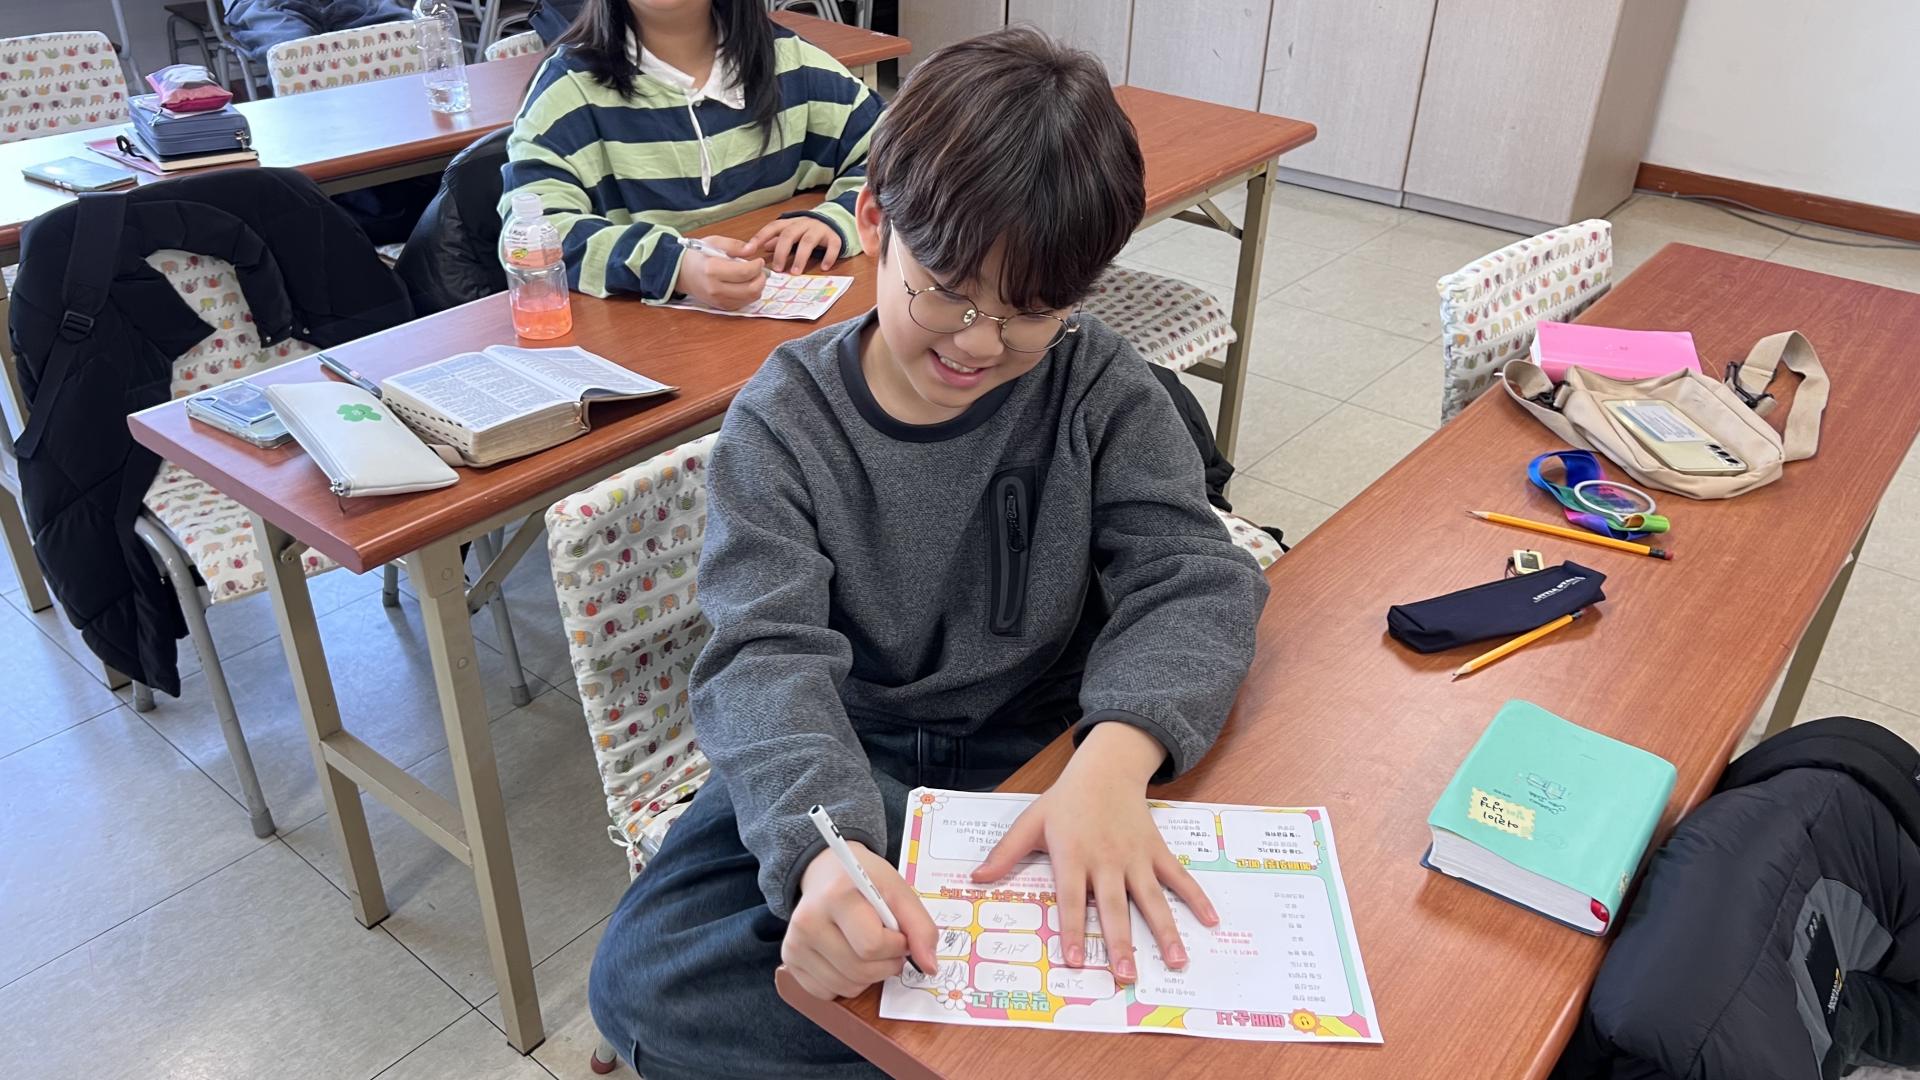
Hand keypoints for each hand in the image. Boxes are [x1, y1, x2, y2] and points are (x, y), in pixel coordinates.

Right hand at [677, 234, 764, 309]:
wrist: (681, 273)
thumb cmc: (697, 255)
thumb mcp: (714, 242)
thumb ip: (734, 245)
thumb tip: (752, 250)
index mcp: (713, 269)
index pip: (744, 272)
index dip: (757, 266)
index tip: (759, 260)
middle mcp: (716, 288)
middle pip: (751, 289)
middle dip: (761, 278)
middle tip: (760, 269)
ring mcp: (719, 300)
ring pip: (750, 298)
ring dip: (758, 287)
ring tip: (754, 276)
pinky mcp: (722, 307)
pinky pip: (744, 303)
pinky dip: (750, 294)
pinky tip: (746, 284)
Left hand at [746, 215, 842, 272]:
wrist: (833, 221)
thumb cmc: (807, 230)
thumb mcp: (791, 233)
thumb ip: (777, 240)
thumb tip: (762, 248)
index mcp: (790, 223)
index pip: (772, 228)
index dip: (759, 238)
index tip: (748, 251)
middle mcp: (803, 224)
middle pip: (789, 235)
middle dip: (782, 252)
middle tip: (778, 269)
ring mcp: (819, 229)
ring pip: (808, 241)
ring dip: (801, 257)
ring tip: (796, 272)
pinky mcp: (834, 237)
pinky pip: (832, 246)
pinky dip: (828, 256)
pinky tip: (824, 267)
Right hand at [784, 843, 937, 1000]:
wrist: (825, 872)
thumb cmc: (864, 880)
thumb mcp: (898, 890)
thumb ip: (920, 926)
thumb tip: (929, 967)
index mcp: (835, 896)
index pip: (872, 945)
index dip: (896, 946)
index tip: (899, 933)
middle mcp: (808, 921)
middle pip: (860, 970)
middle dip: (887, 964)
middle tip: (888, 944)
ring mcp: (795, 944)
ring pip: (847, 987)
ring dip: (869, 976)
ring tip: (867, 948)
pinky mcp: (790, 961)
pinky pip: (828, 993)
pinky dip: (847, 983)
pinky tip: (847, 958)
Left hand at [971, 723, 1217, 982]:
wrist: (1106, 768)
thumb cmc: (1065, 800)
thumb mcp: (1031, 821)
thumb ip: (1005, 853)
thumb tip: (976, 879)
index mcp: (1073, 855)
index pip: (1070, 899)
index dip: (1072, 930)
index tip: (1076, 961)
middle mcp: (1106, 860)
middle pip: (1114, 908)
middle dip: (1121, 943)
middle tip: (1127, 977)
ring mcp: (1136, 856)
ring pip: (1151, 898)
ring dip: (1165, 931)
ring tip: (1175, 961)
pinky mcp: (1157, 850)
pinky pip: (1179, 877)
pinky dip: (1197, 897)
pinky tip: (1210, 920)